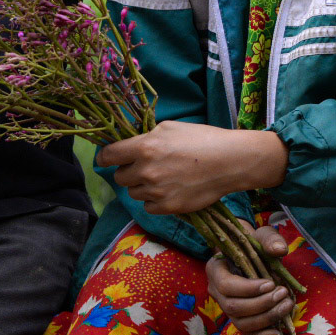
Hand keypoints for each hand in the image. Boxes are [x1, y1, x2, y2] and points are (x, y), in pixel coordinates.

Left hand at [99, 121, 289, 214]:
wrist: (230, 161)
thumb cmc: (203, 138)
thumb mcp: (172, 127)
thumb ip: (148, 136)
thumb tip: (132, 144)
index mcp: (145, 147)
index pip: (109, 156)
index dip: (105, 157)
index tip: (107, 159)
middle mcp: (146, 170)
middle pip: (119, 177)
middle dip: (129, 172)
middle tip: (145, 167)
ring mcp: (156, 191)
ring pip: (133, 193)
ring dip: (142, 187)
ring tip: (163, 179)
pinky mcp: (167, 207)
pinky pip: (147, 207)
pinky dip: (154, 200)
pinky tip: (169, 190)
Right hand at [207, 225, 293, 334]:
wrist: (252, 255)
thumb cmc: (254, 244)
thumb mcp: (261, 235)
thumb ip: (270, 239)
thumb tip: (279, 250)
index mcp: (216, 269)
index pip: (226, 285)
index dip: (248, 288)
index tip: (270, 283)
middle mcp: (217, 292)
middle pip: (233, 307)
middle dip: (261, 304)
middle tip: (283, 293)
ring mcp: (227, 308)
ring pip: (241, 323)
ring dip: (266, 318)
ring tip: (287, 305)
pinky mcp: (240, 318)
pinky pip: (247, 333)